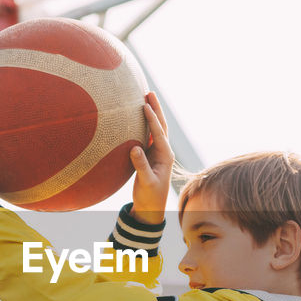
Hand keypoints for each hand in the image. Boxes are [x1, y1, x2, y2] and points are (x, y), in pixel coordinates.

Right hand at [130, 91, 172, 224]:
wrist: (151, 207)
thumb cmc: (149, 196)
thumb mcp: (145, 182)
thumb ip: (141, 166)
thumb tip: (135, 148)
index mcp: (165, 156)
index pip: (159, 133)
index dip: (152, 119)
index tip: (144, 106)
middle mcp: (163, 151)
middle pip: (161, 125)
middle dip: (156, 109)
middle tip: (149, 92)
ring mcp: (157, 152)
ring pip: (156, 128)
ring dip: (152, 113)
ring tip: (145, 98)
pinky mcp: (150, 155)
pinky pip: (148, 134)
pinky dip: (145, 123)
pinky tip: (138, 115)